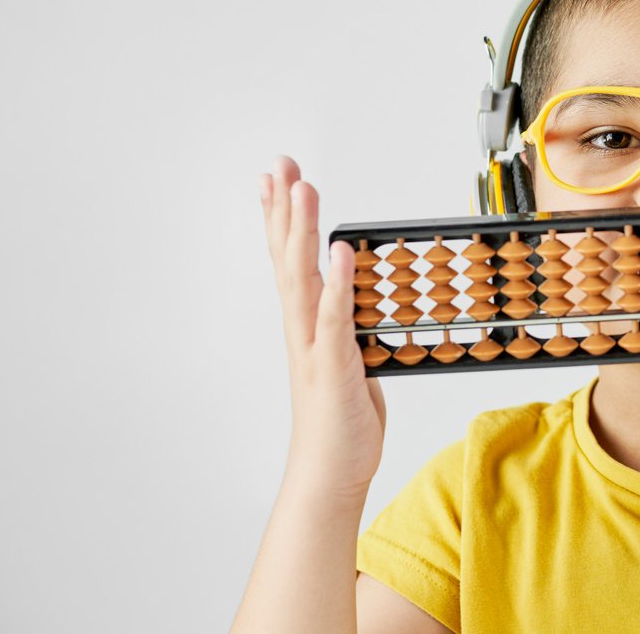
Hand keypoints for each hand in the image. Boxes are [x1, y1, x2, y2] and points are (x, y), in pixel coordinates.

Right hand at [260, 155, 385, 499]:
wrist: (330, 474)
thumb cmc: (341, 422)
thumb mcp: (353, 360)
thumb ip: (352, 326)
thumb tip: (361, 298)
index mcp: (307, 324)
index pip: (291, 259)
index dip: (284, 218)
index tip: (278, 179)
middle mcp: (303, 329)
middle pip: (289, 257)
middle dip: (285, 208)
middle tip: (281, 164)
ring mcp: (315, 346)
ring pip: (305, 278)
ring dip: (304, 232)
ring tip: (304, 189)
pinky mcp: (335, 366)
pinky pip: (336, 318)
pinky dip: (337, 284)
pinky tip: (339, 252)